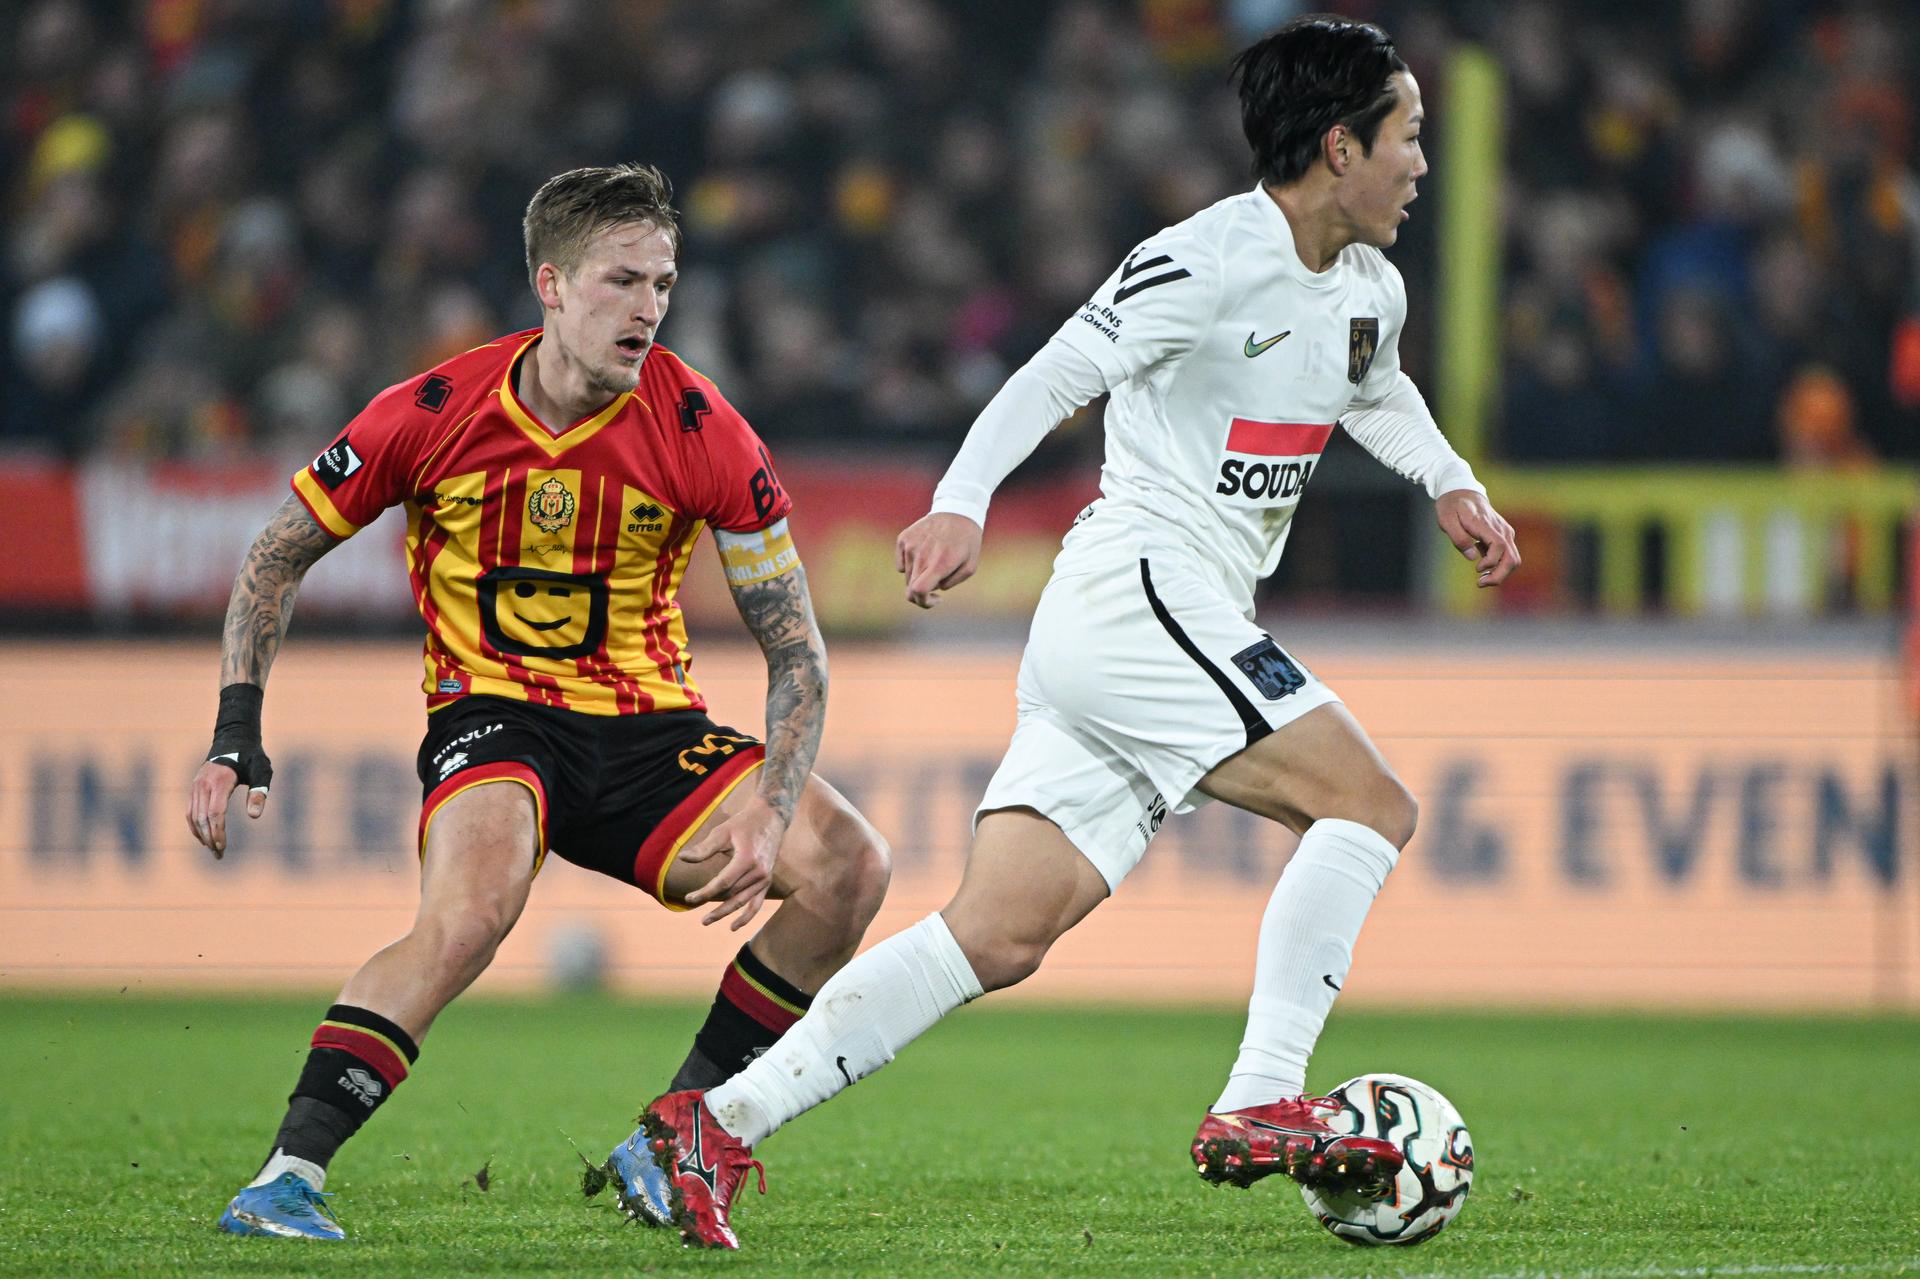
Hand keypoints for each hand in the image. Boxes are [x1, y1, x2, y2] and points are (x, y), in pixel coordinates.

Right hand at [186, 759, 269, 856]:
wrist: (234, 738)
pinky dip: (194, 825)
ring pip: (193, 816)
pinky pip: (190, 810)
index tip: (223, 847)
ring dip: (201, 834)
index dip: (218, 832)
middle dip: (209, 838)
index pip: (215, 813)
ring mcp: (196, 786)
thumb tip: (254, 817)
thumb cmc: (252, 756)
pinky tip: (203, 837)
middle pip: (201, 818)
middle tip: (219, 855)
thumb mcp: (262, 771)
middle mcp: (203, 785)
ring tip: (212, 850)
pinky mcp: (194, 787)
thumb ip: (259, 792)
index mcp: (219, 782)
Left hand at [678, 794, 786, 929]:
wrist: (771, 818)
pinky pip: (757, 904)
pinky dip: (746, 917)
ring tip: (706, 921)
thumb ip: (704, 848)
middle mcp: (758, 872)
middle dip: (712, 906)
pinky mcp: (767, 881)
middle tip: (697, 916)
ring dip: (724, 913)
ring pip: (742, 902)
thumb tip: (683, 858)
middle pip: (732, 895)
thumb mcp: (722, 831)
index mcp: (747, 859)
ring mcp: (765, 878)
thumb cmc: (743, 823)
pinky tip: (733, 926)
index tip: (689, 899)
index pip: (722, 883)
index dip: (705, 893)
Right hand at [896, 512, 982, 608]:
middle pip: (910, 587)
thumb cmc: (967, 542)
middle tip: (937, 582)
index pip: (918, 591)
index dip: (923, 602)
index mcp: (939, 564)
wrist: (957, 511)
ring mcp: (910, 545)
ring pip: (907, 575)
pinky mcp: (903, 538)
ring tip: (934, 559)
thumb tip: (935, 588)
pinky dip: (911, 563)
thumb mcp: (970, 566)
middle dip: (922, 592)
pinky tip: (925, 551)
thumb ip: (952, 582)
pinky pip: (901, 563)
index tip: (935, 599)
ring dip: (918, 574)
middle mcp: (921, 555)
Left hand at [1436, 489, 1520, 587]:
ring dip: (1500, 573)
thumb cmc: (1452, 505)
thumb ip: (1459, 538)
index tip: (1477, 568)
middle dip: (1500, 575)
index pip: (1499, 546)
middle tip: (1481, 583)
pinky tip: (1482, 565)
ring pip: (1513, 558)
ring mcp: (1505, 531)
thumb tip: (1472, 557)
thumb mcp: (1446, 520)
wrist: (1462, 490)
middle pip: (1512, 557)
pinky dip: (1498, 565)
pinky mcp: (1504, 534)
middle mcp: (1500, 528)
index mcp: (1485, 524)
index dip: (1491, 561)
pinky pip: (1508, 554)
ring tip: (1481, 579)